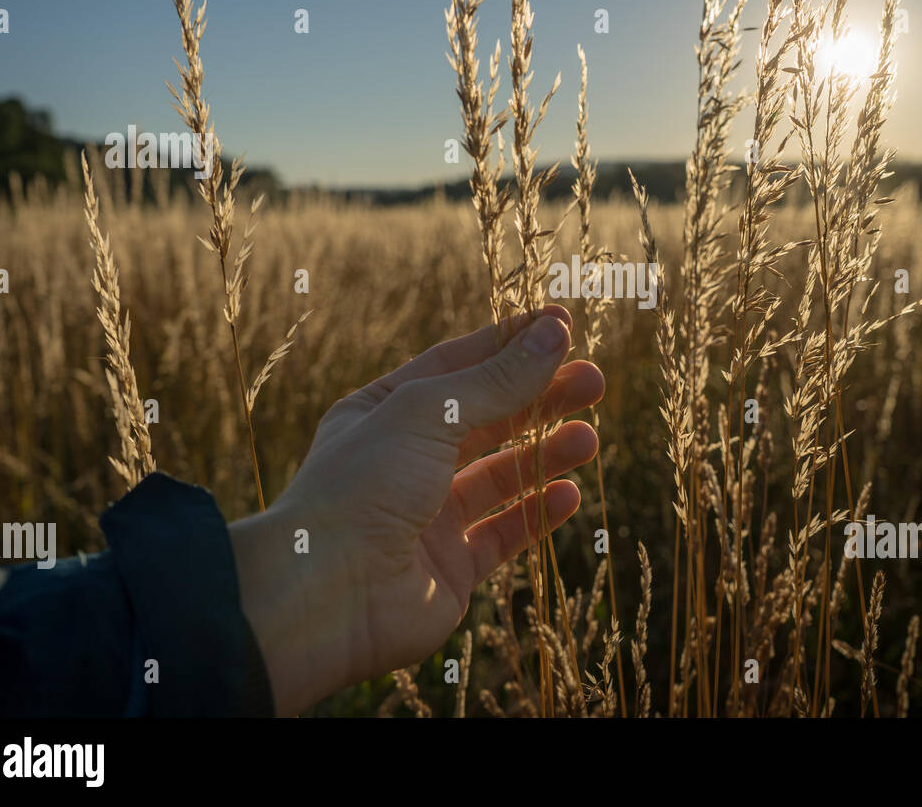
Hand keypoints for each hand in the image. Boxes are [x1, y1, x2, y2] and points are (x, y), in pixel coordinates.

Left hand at [229, 306, 603, 714]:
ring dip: (546, 454)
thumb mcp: (429, 413)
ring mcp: (428, 516)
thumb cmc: (363, 487)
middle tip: (595, 381)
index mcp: (383, 413)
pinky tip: (570, 494)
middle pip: (487, 418)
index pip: (457, 367)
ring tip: (589, 439)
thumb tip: (555, 331)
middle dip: (540, 398)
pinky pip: (503, 534)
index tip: (562, 326)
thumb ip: (498, 379)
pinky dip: (537, 513)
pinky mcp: (450, 568)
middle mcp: (405, 461)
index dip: (510, 345)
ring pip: (500, 476)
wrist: (327, 595)